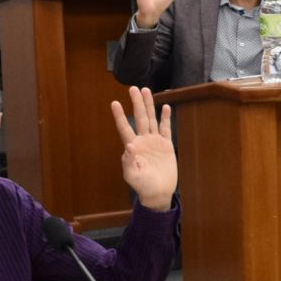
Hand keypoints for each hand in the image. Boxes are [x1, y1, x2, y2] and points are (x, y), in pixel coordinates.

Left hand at [114, 87, 175, 208]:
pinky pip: (166, 129)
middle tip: (133, 88)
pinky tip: (165, 107)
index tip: (114, 103)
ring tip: (146, 90)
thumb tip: (129, 146)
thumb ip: (129, 162)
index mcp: (132, 147)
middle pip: (139, 118)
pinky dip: (165, 118)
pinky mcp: (166, 145)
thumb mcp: (132, 176)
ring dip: (149, 105)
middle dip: (136, 103)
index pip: (124, 128)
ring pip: (152, 119)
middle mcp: (143, 141)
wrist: (158, 192)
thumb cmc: (143, 185)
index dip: (119, 116)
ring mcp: (154, 142)